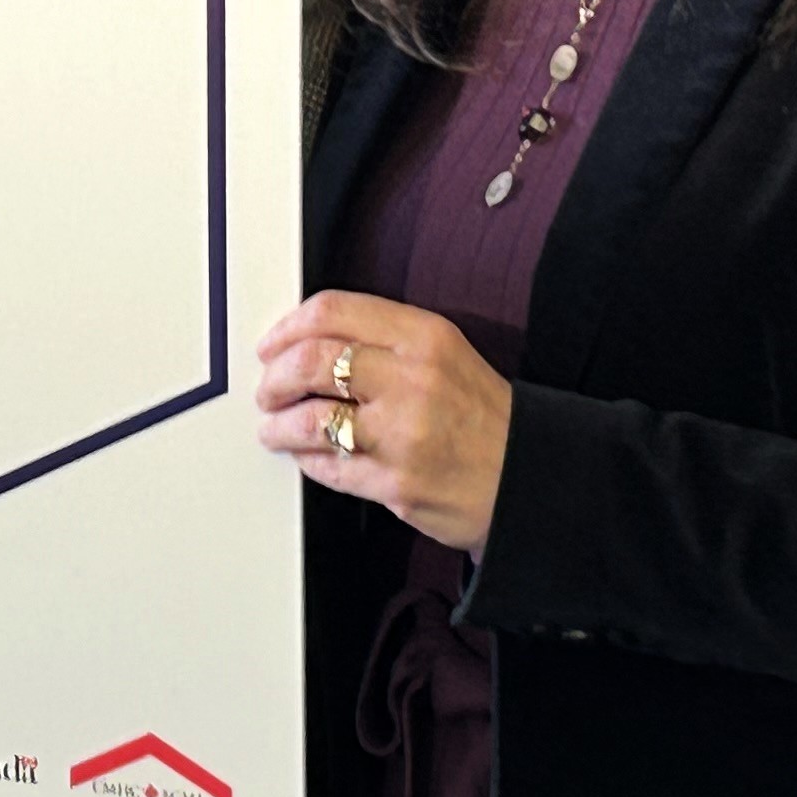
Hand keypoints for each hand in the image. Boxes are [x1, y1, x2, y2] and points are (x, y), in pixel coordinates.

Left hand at [258, 291, 515, 556]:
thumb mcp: (445, 354)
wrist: (527, 479)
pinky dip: (307, 461)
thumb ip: (383, 340)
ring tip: (275, 429)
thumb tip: (309, 340)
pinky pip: (328, 468)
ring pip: (310, 420)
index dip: (289, 327)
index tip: (273, 344)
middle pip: (311, 362)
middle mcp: (413, 380)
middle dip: (275, 378)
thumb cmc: (483, 417)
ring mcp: (403, 434)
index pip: (333, 312)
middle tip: (269, 390)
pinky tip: (307, 456)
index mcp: (424, 337)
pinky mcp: (396, 484)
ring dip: (280, 426)